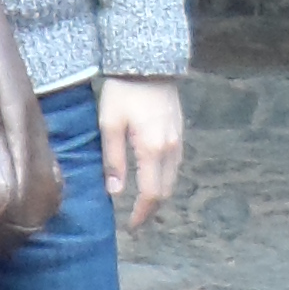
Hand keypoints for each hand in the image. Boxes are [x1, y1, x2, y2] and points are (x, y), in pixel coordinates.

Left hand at [99, 76, 183, 229]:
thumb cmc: (123, 92)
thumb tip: (116, 192)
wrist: (147, 62)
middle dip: (152, 209)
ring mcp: (178, 140)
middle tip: (136, 220)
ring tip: (142, 203)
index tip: (131, 227)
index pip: (152, 194)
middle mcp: (171, 149)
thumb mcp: (110, 124)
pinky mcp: (179, 131)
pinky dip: (164, 178)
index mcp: (152, 149)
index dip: (142, 214)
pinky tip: (151, 178)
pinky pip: (174, 164)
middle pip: (166, 190)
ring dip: (159, 194)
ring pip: (172, 178)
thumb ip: (113, 159)